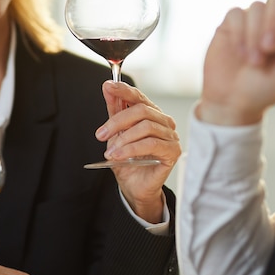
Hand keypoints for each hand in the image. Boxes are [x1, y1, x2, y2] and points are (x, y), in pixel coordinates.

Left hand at [95, 81, 180, 222]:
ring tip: (110, 152)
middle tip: (101, 134)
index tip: (108, 87)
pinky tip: (119, 156)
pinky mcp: (173, 151)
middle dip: (117, 121)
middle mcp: (164, 122)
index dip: (123, 90)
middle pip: (141, 110)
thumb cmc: (128, 161)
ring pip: (146, 127)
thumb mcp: (116, 134)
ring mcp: (171, 136)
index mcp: (151, 114)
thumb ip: (114, 111)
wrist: (134, 187)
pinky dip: (132, 149)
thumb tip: (108, 88)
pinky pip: (151, 144)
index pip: (139, 97)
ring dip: (123, 139)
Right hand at [199, 0, 274, 125]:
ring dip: (254, 34)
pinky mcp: (231, 23)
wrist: (234, 103)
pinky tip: (240, 53)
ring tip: (254, 61)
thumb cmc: (270, 90)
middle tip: (270, 48)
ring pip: (256, 6)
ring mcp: (253, 19)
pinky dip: (239, 33)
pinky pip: (236, 13)